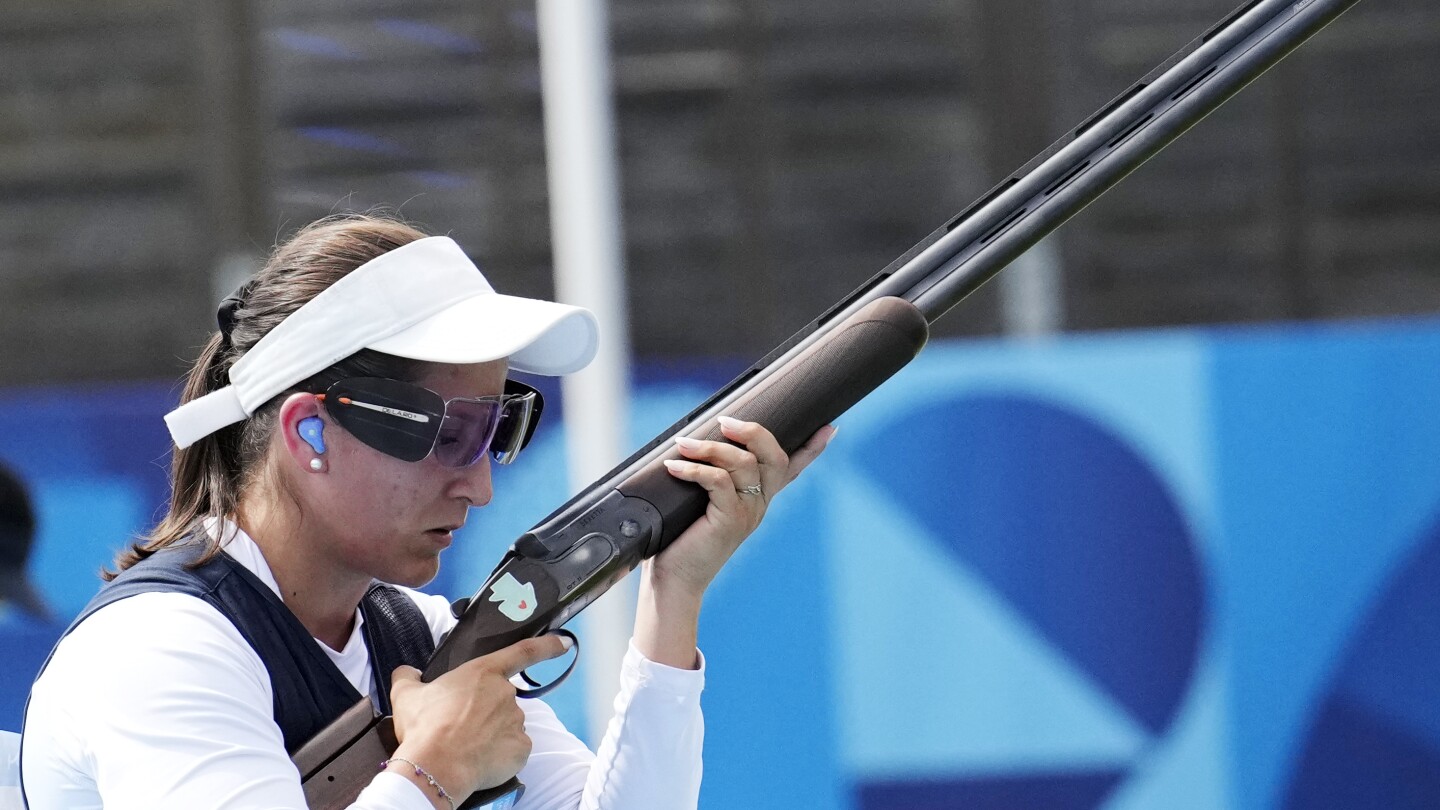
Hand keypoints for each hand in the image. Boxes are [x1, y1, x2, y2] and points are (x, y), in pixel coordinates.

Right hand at [386, 635, 569, 800]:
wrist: (436, 766)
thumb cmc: (424, 728)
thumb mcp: (406, 695)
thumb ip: (408, 676)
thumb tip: (406, 671)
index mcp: (483, 673)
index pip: (523, 652)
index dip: (547, 646)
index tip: (563, 643)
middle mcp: (506, 693)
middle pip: (501, 700)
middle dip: (485, 713)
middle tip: (460, 727)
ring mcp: (517, 721)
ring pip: (506, 726)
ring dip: (491, 734)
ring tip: (465, 746)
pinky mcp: (521, 748)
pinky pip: (513, 749)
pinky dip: (499, 755)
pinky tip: (480, 760)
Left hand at [637, 418, 833, 670]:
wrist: (676, 580)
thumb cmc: (682, 538)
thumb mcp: (699, 503)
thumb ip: (706, 478)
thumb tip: (688, 442)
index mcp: (758, 499)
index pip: (792, 470)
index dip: (812, 449)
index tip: (829, 428)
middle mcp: (759, 504)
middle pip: (774, 457)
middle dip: (753, 432)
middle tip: (724, 421)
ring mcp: (748, 513)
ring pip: (743, 463)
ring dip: (711, 448)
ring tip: (684, 444)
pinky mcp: (730, 520)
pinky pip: (718, 481)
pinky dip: (694, 470)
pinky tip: (673, 467)